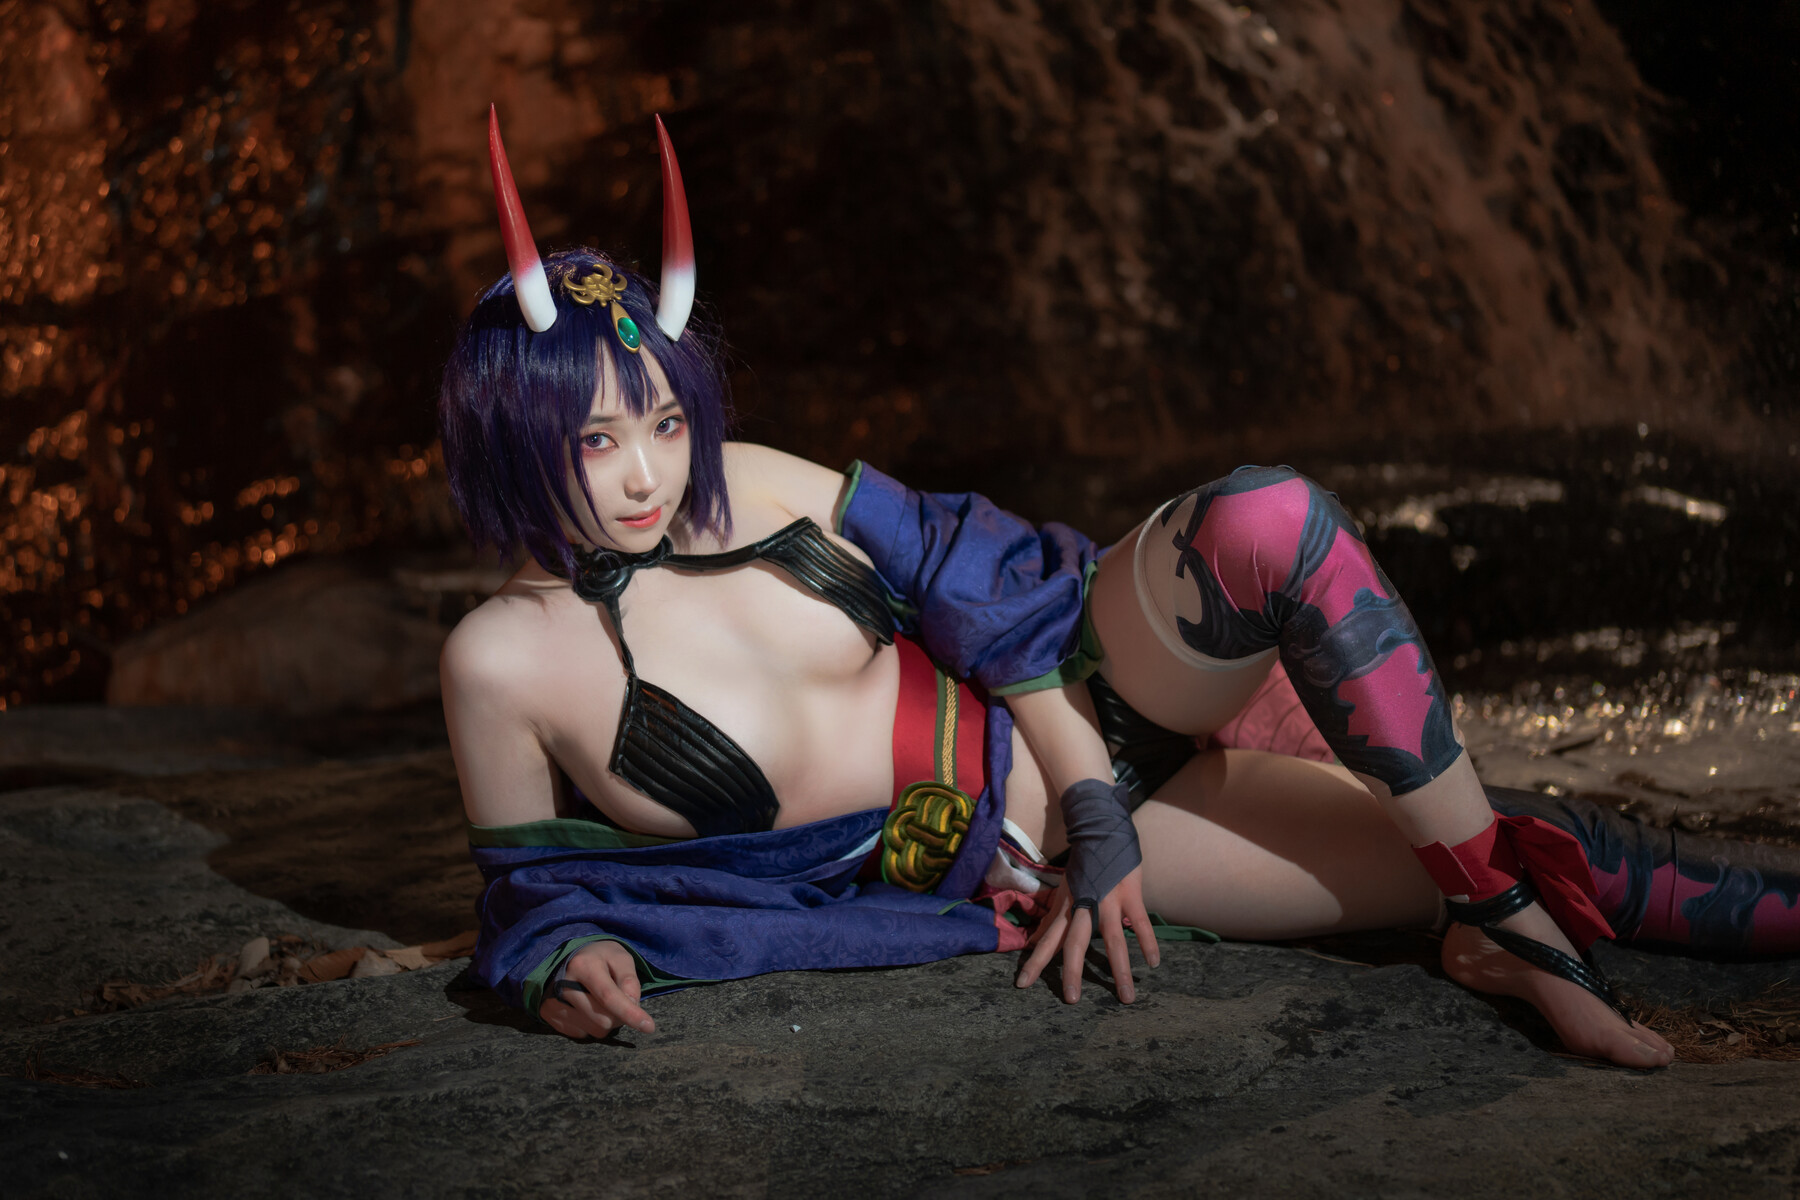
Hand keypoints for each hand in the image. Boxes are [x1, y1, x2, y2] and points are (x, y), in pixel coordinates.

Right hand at [538, 940, 655, 1039]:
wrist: (568, 957)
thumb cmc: (600, 957)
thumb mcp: (620, 958)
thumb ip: (629, 980)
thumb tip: (632, 1005)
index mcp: (584, 966)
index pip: (609, 997)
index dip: (630, 1014)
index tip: (649, 1027)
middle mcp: (564, 984)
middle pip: (603, 1019)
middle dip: (619, 1016)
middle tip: (619, 1000)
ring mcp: (553, 1001)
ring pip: (593, 1030)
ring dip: (605, 1022)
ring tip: (601, 1002)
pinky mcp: (548, 1014)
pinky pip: (579, 1034)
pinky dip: (590, 1025)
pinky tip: (587, 1007)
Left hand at [1015, 864, 1158, 1002]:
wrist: (1102, 832)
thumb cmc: (1082, 868)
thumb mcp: (1063, 892)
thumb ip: (1051, 919)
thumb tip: (1032, 942)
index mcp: (1067, 908)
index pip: (1046, 939)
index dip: (1034, 961)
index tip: (1021, 985)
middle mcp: (1084, 906)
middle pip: (1075, 943)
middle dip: (1072, 972)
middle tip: (1071, 1000)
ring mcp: (1109, 900)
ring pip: (1113, 940)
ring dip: (1120, 969)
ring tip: (1126, 996)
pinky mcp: (1131, 895)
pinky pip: (1141, 923)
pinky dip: (1148, 943)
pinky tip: (1153, 963)